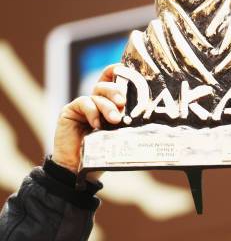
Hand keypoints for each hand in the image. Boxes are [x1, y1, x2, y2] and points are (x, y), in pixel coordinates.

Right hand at [52, 64, 125, 179]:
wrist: (78, 170)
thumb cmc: (102, 155)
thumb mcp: (119, 138)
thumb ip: (128, 125)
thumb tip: (151, 119)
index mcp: (109, 105)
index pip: (113, 82)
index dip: (120, 72)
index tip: (129, 70)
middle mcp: (95, 103)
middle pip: (106, 86)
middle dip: (116, 91)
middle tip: (123, 103)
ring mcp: (82, 106)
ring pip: (97, 95)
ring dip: (107, 105)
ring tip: (115, 120)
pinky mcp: (70, 111)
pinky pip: (83, 103)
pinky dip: (92, 112)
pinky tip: (96, 125)